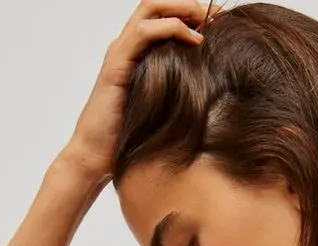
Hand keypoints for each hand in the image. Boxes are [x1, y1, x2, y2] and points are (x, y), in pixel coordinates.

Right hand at [63, 1, 216, 186]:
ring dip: (183, 8)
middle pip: (158, 4)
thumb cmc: (130, 141)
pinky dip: (171, 29)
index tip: (222, 22)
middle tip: (219, 13)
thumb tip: (216, 93)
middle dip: (190, 4)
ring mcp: (120, 53)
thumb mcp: (165, 110)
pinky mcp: (116, 65)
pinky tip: (195, 40)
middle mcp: (128, 46)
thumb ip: (181, 93)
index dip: (192, 13)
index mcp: (138, 53)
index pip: (164, 16)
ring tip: (210, 19)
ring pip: (150, 9)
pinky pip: (143, 33)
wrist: (95, 158)